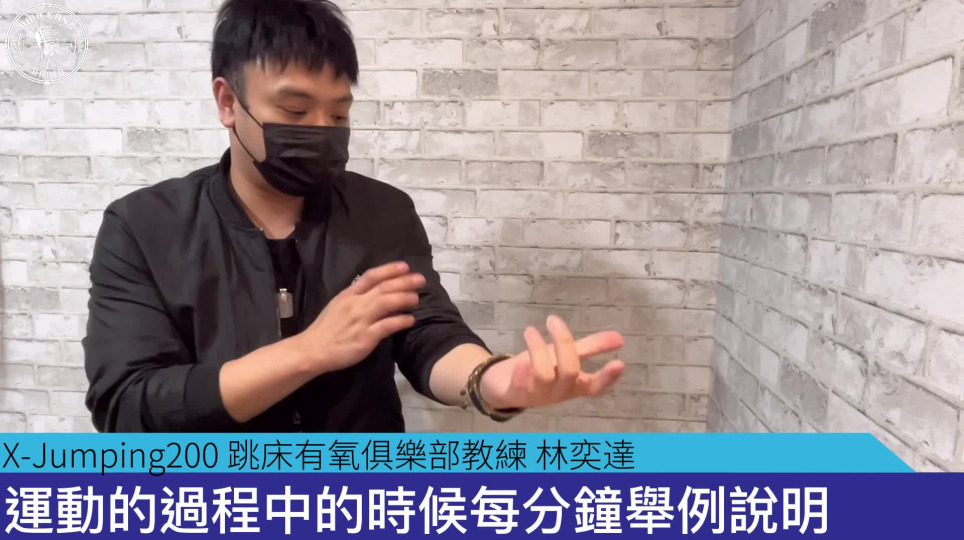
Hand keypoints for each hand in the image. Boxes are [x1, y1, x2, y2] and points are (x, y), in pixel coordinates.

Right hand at [293, 261, 423, 373]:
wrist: (313, 350)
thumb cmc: (327, 328)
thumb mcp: (338, 305)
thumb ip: (357, 297)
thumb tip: (378, 291)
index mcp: (348, 294)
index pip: (371, 276)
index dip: (389, 270)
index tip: (405, 266)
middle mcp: (356, 304)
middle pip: (383, 288)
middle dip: (404, 282)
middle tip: (421, 279)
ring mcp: (361, 320)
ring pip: (386, 303)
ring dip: (404, 298)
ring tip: (417, 298)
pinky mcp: (365, 337)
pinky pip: (387, 326)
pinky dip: (400, 321)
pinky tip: (410, 320)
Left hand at [479, 315, 624, 409]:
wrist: (505, 386)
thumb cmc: (542, 369)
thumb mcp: (566, 356)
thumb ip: (591, 347)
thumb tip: (619, 338)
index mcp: (575, 385)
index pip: (595, 387)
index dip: (608, 377)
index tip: (620, 363)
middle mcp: (559, 392)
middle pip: (570, 371)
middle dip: (564, 343)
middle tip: (554, 319)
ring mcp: (538, 394)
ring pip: (544, 374)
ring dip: (537, 348)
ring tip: (530, 330)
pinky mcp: (516, 392)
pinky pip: (520, 379)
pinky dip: (521, 364)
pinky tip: (519, 353)